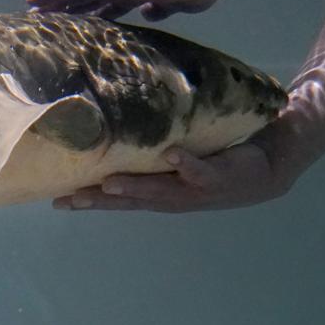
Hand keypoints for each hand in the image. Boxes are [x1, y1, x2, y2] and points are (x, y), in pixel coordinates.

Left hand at [26, 0, 223, 21]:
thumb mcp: (187, 3)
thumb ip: (165, 9)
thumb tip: (147, 13)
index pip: (113, 5)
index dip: (97, 13)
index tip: (84, 20)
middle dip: (69, 9)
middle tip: (48, 16)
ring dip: (54, 2)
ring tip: (32, 9)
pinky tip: (35, 0)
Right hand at [53, 141, 292, 212]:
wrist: (268, 167)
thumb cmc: (216, 158)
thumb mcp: (179, 157)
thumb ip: (152, 149)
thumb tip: (117, 123)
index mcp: (159, 193)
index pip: (117, 200)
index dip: (87, 201)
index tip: (56, 201)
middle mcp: (172, 197)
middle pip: (130, 201)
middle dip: (99, 201)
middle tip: (69, 199)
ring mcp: (194, 189)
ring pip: (159, 191)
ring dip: (134, 188)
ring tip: (108, 185)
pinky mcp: (218, 175)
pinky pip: (199, 169)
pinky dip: (185, 163)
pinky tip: (172, 154)